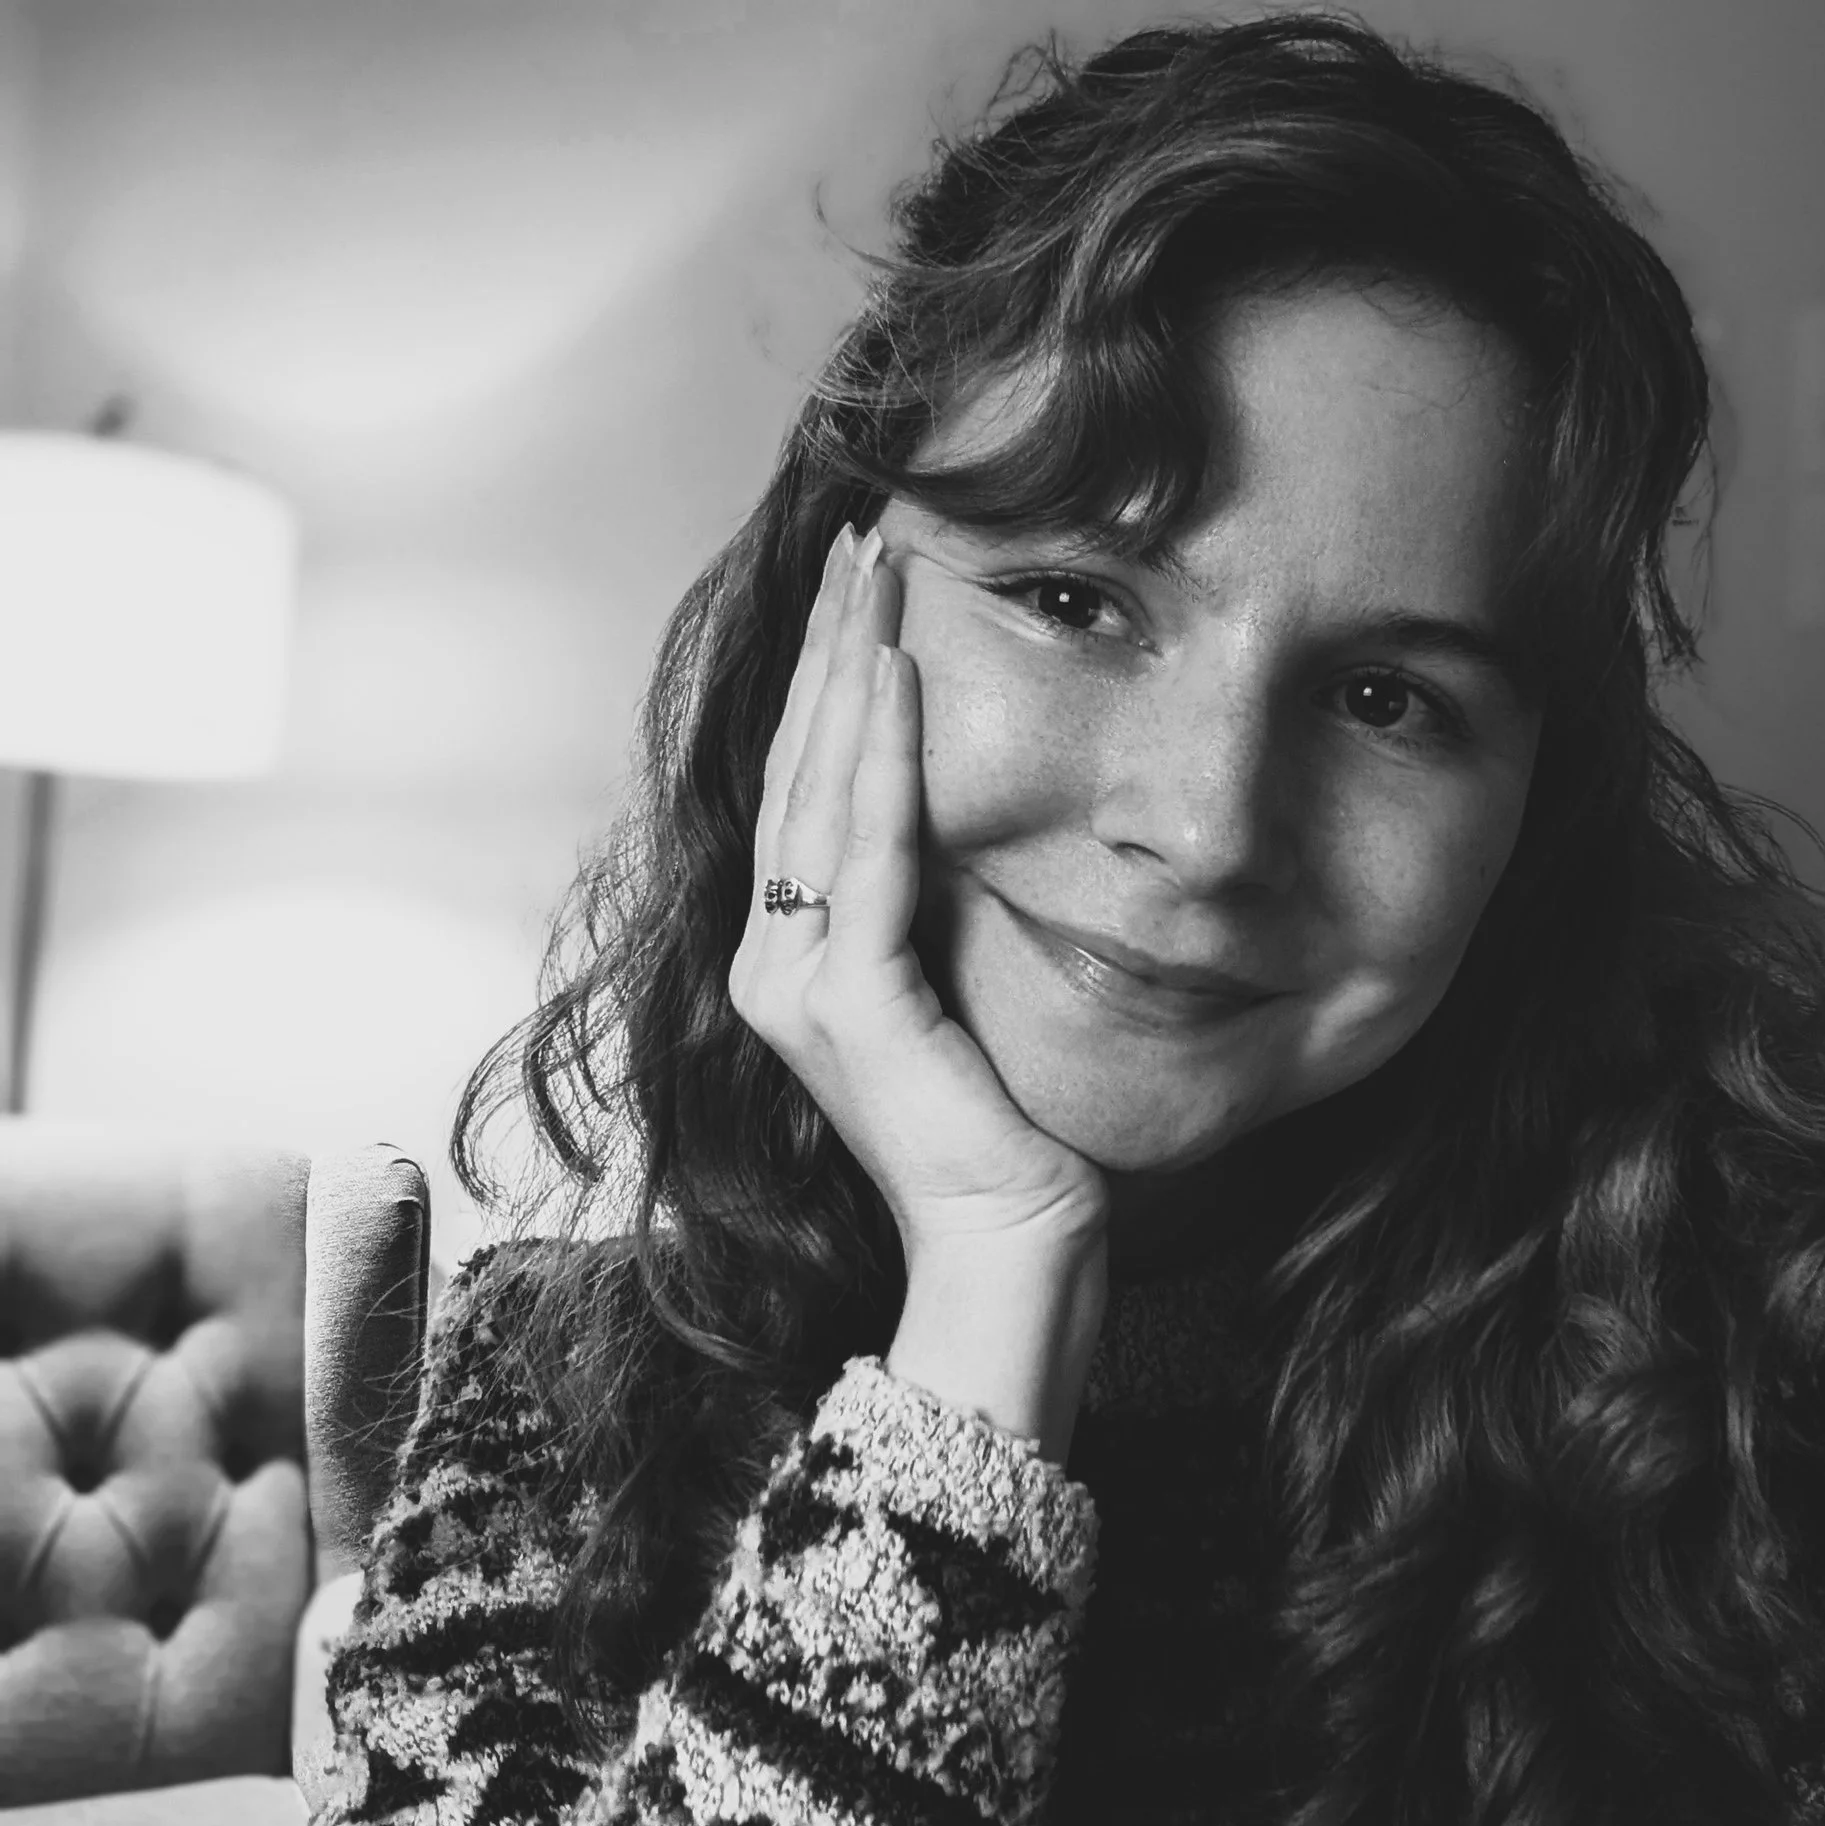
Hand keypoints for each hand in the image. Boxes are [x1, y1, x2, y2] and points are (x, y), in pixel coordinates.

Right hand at [728, 523, 1108, 1454]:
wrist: (1007, 1243)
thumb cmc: (997, 1129)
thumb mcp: (952, 986)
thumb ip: (924, 906)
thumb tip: (947, 814)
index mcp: (790, 957)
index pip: (804, 788)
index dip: (825, 681)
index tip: (855, 586)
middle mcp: (771, 960)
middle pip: (797, 766)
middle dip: (828, 645)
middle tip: (857, 536)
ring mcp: (795, 982)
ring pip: (822, 789)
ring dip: (849, 669)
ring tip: (872, 569)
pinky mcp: (850, 1002)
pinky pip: (868, 854)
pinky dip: (882, 759)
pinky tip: (897, 676)